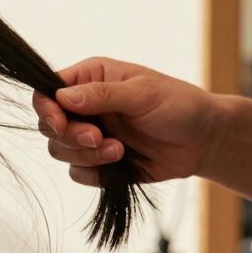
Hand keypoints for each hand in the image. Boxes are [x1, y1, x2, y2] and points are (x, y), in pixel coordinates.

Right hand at [31, 56, 221, 186]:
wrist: (205, 140)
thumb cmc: (180, 105)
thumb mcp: (143, 93)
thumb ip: (101, 94)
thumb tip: (63, 97)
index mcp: (90, 79)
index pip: (48, 91)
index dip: (47, 109)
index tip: (61, 124)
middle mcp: (85, 106)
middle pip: (49, 125)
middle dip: (70, 137)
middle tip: (99, 138)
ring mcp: (91, 135)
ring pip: (60, 151)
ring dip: (85, 156)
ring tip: (118, 151)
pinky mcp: (100, 162)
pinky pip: (78, 173)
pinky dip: (93, 172)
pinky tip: (120, 164)